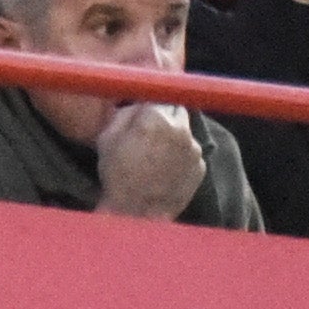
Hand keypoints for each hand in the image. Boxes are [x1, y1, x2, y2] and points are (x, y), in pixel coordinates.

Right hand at [93, 98, 212, 218]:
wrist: (136, 215)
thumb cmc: (117, 176)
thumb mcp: (108, 137)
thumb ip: (127, 112)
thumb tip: (139, 103)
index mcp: (155, 116)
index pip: (159, 93)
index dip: (151, 103)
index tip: (146, 110)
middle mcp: (180, 127)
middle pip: (176, 109)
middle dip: (165, 116)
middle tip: (151, 131)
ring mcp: (193, 148)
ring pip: (185, 131)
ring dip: (174, 137)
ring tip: (157, 156)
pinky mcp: (201, 166)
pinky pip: (191, 152)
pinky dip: (181, 156)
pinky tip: (166, 170)